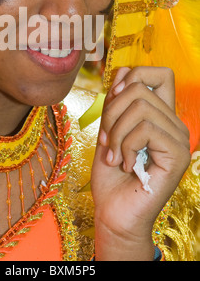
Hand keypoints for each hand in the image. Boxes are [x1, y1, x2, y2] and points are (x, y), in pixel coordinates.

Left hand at [91, 66, 190, 260]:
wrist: (113, 212)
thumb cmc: (110, 175)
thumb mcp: (108, 129)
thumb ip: (116, 103)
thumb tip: (122, 72)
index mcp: (160, 116)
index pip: (161, 74)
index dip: (135, 74)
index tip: (114, 95)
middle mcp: (174, 124)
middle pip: (140, 87)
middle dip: (112, 111)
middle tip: (106, 140)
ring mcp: (179, 138)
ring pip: (141, 107)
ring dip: (116, 132)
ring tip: (113, 155)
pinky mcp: (177, 154)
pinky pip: (145, 129)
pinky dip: (125, 145)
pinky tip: (125, 164)